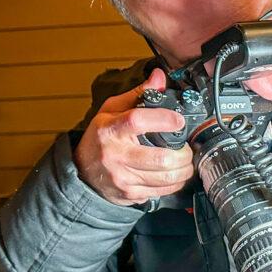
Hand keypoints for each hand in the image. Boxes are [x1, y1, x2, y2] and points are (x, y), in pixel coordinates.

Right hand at [74, 68, 194, 205]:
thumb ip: (138, 94)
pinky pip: (162, 191)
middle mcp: (116, 154)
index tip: (179, 120)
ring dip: (184, 170)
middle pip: (160, 158)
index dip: (163, 120)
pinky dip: (175, 183)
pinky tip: (177, 175)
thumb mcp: (112, 110)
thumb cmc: (100, 138)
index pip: (138, 121)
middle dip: (183, 154)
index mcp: (110, 129)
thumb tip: (159, 78)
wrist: (84, 171)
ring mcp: (123, 177)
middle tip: (188, 149)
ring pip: (165, 178)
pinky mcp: (130, 193)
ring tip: (186, 161)